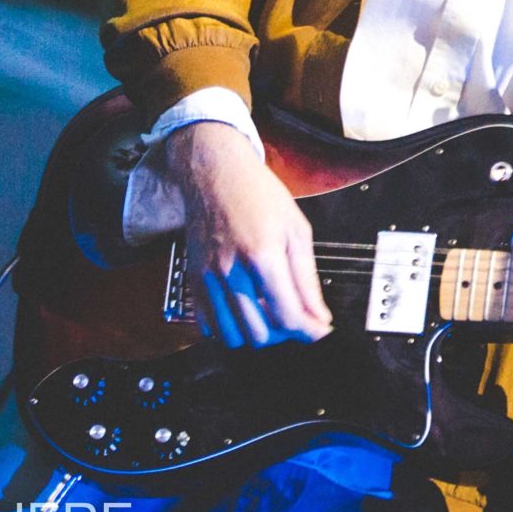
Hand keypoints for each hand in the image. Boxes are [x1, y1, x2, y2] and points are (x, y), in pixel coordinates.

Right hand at [162, 122, 332, 347]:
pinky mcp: (193, 281)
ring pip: (232, 336)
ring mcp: (207, 279)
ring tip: (272, 316)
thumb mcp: (296, 228)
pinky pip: (209, 326)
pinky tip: (247, 311)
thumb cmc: (258, 195)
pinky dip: (231, 329)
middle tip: (296, 319)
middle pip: (259, 334)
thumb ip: (307, 277)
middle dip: (284, 334)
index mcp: (262, 255)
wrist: (216, 175)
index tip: (319, 330)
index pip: (287, 315)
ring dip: (257, 334)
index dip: (309, 330)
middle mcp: (230, 271)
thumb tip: (319, 316)